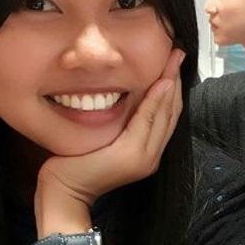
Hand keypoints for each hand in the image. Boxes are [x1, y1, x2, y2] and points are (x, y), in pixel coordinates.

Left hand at [36, 48, 184, 206]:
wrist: (65, 191)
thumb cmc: (77, 164)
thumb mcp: (104, 138)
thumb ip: (119, 123)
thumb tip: (121, 95)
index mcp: (147, 151)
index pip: (166, 114)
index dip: (173, 87)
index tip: (174, 61)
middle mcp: (152, 155)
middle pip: (171, 111)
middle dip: (175, 79)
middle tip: (179, 52)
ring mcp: (144, 156)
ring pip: (165, 114)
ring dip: (171, 85)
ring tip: (175, 59)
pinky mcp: (132, 154)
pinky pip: (147, 121)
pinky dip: (156, 101)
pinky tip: (162, 82)